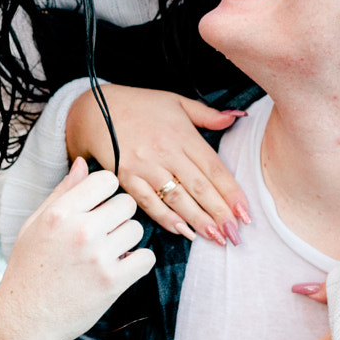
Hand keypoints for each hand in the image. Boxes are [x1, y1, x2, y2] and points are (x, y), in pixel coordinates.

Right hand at [0, 159, 155, 339]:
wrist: (25, 320)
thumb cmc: (29, 269)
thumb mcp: (35, 225)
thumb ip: (62, 193)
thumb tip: (83, 163)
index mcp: (60, 213)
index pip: (106, 180)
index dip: (106, 193)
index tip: (99, 208)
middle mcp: (80, 230)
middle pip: (126, 203)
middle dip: (119, 216)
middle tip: (104, 234)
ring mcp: (98, 257)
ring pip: (138, 229)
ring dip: (127, 240)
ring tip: (108, 252)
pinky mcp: (112, 282)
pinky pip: (146, 258)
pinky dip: (138, 262)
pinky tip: (120, 267)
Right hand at [65, 84, 251, 245]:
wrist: (95, 108)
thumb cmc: (139, 104)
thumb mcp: (176, 101)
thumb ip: (207, 114)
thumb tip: (236, 117)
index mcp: (182, 134)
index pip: (214, 168)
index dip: (231, 192)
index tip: (245, 213)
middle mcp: (166, 151)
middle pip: (199, 187)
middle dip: (219, 213)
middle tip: (235, 235)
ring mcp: (144, 166)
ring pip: (177, 198)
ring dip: (198, 220)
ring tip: (215, 238)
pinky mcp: (125, 177)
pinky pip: (148, 202)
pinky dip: (165, 218)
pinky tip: (182, 231)